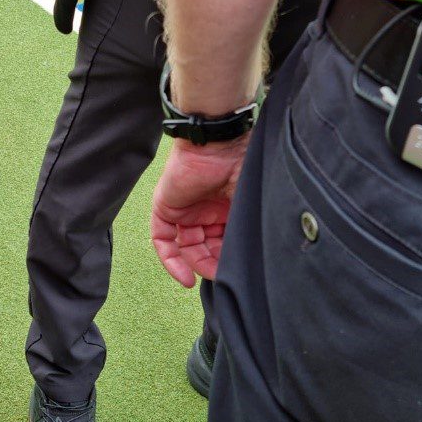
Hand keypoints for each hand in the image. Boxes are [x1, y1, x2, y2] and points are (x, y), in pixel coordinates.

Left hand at [151, 137, 250, 286]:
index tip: (239, 275)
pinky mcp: (165, 208)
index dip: (230, 260)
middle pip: (207, 248)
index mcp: (228, 209)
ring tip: (207, 277)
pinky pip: (163, 240)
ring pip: (187, 248)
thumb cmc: (241, 167)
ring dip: (196, 265)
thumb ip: (248, 230)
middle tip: (224, 278)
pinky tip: (185, 278)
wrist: (218, 144)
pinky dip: (171, 262)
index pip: (225, 242)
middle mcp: (206, 211)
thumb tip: (258, 262)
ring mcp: (185, 210)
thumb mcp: (250, 204)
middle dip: (215, 265)